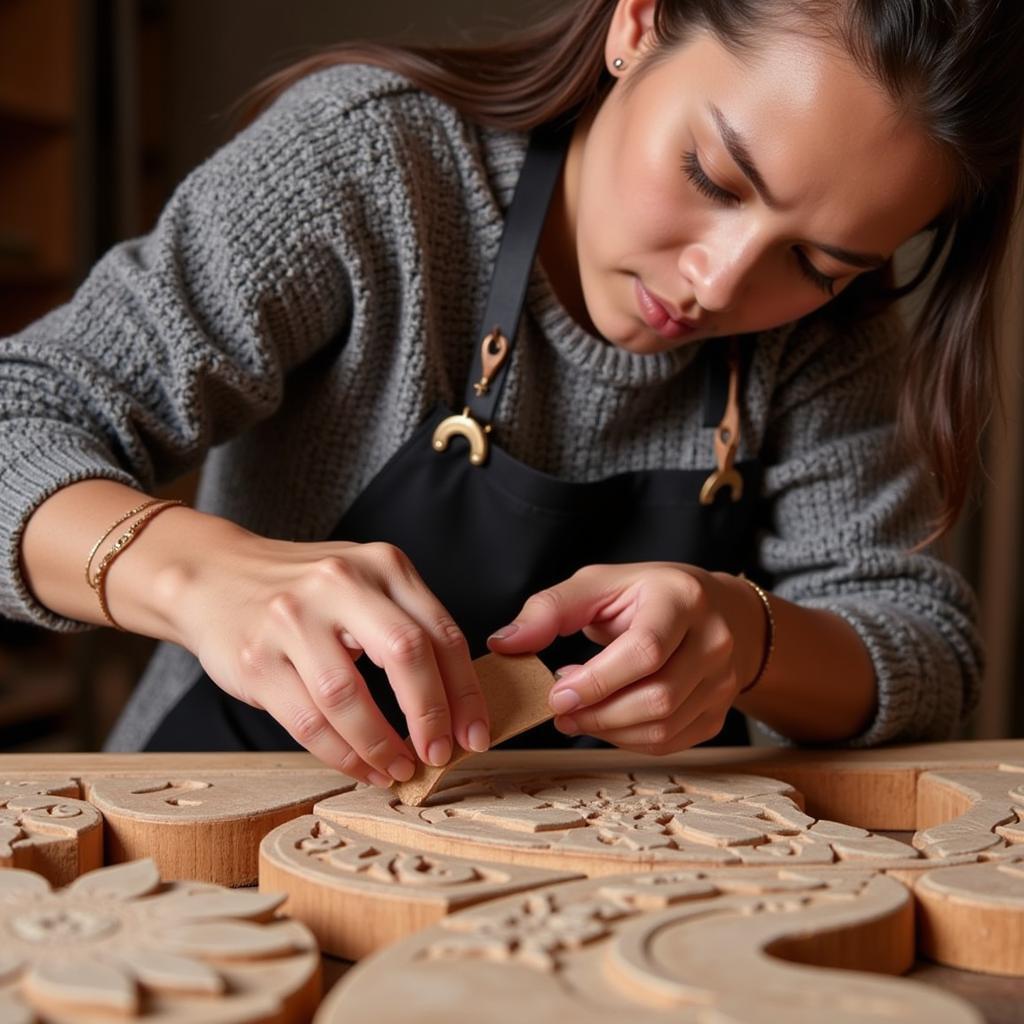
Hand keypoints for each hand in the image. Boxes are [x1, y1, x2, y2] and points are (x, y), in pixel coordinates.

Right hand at [163, 518, 490, 785]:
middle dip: (431, 716)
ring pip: (350, 696)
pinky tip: (360, 766)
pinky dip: (342, 754)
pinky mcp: (256, 658)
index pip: (441, 632)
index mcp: (383, 564)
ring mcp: (293, 618)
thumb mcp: (363, 583)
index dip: (465, 692)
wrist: (213, 576)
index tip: (476, 733)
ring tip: (397, 769)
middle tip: (440, 755)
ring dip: (382, 745)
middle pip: (406, 654)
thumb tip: (455, 706)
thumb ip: (407, 624)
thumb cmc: (304, 591)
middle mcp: (341, 582)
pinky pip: (309, 720)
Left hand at [486, 563, 763, 753]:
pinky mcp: (718, 712)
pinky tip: (605, 719)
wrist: (716, 611)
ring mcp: (722, 681)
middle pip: (658, 697)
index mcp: (682, 599)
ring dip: (609, 730)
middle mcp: (714, 640)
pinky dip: (628, 740)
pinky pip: (670, 743)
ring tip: (577, 713)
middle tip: (560, 708)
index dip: (598, 681)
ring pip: (663, 727)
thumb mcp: (599, 583)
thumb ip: (550, 609)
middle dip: (599, 712)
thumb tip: (504, 643)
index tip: (557, 694)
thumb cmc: (647, 596)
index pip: (646, 651)